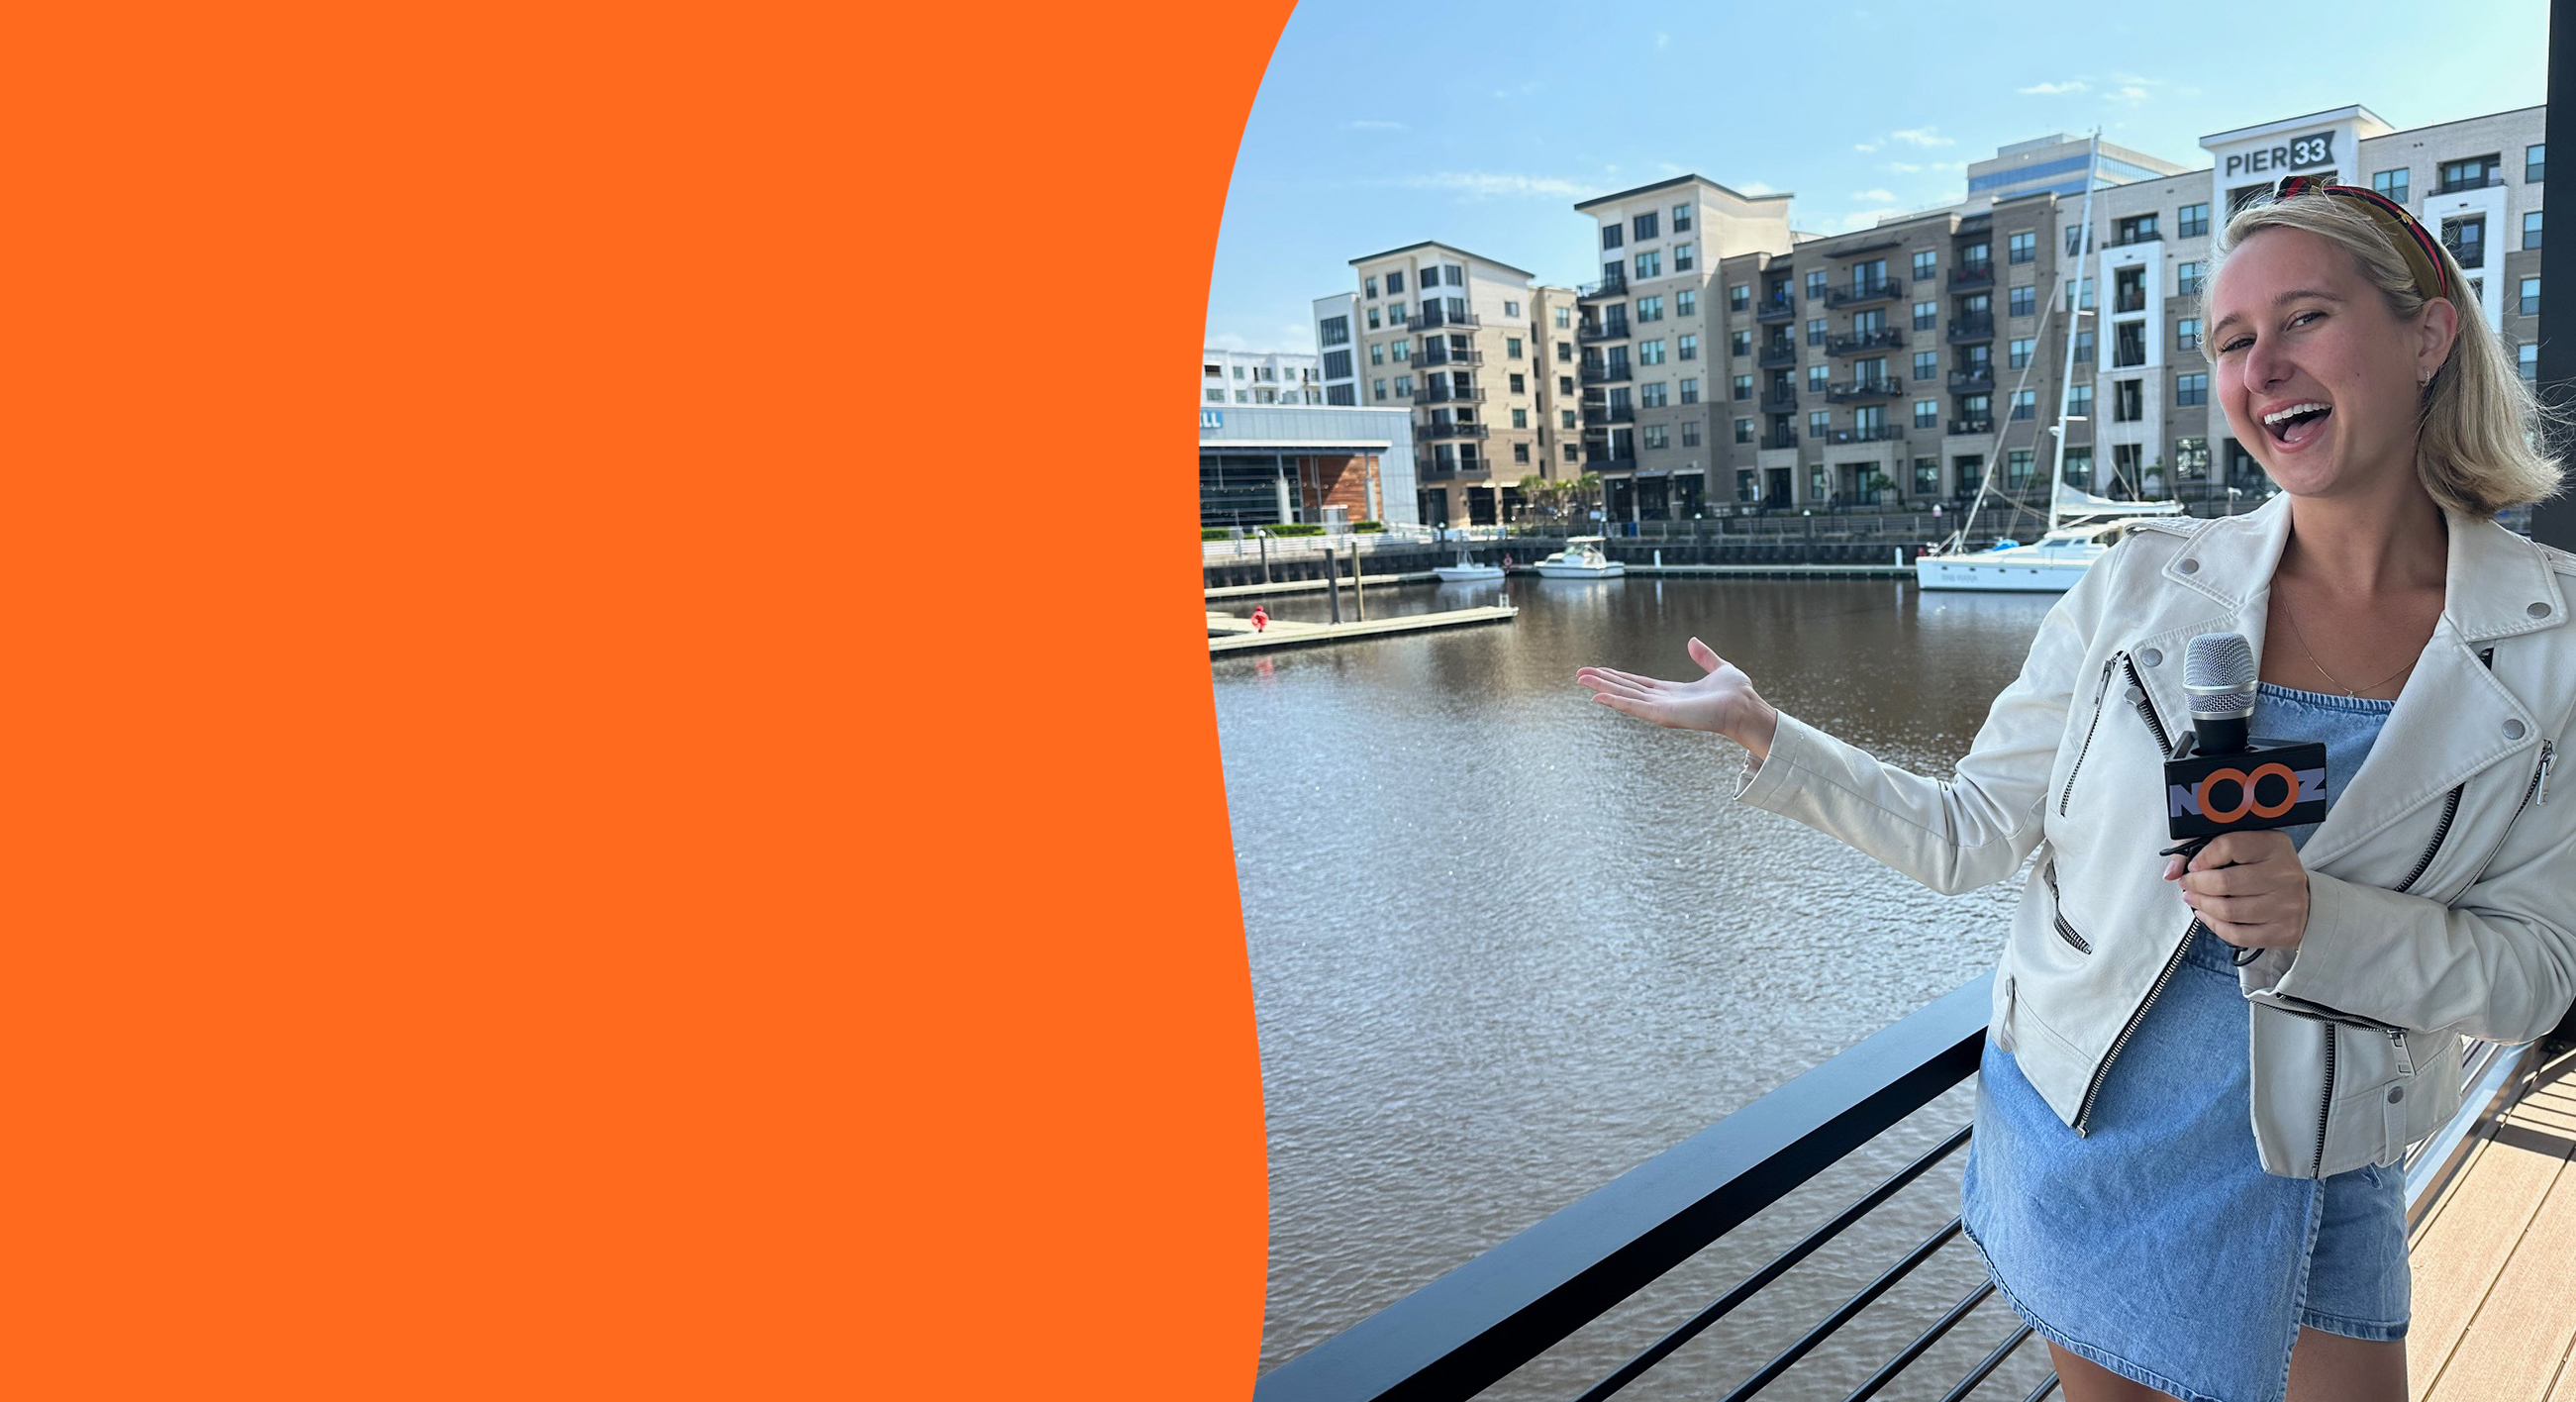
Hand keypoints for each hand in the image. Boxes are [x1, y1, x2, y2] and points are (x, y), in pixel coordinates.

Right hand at [1576, 638, 1780, 758]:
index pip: (1638, 683)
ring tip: (1582, 680)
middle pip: (1625, 689)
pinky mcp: (1664, 715)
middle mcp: (1663, 702)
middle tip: (1580, 674)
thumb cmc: (1738, 693)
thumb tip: (1692, 641)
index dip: (1617, 676)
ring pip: (1625, 697)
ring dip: (1602, 689)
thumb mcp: (1719, 667)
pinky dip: (1615, 702)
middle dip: (1602, 682)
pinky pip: (1635, 708)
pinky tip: (1598, 697)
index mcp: (1671, 692)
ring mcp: (1662, 709)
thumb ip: (1704, 656)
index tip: (1599, 670)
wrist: (1746, 706)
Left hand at [2164, 829, 2309, 951]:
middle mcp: (2284, 874)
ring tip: (2193, 899)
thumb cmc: (2265, 869)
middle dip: (2196, 885)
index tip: (2193, 865)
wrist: (2306, 899)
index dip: (2203, 856)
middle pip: (2225, 882)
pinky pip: (2238, 934)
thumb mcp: (2244, 846)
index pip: (2230, 845)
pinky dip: (2214, 926)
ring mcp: (2286, 905)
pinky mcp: (2283, 930)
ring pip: (2228, 910)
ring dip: (2201, 906)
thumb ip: (2202, 848)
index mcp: (2273, 845)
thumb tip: (2171, 871)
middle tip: (2186, 884)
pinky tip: (2207, 916)